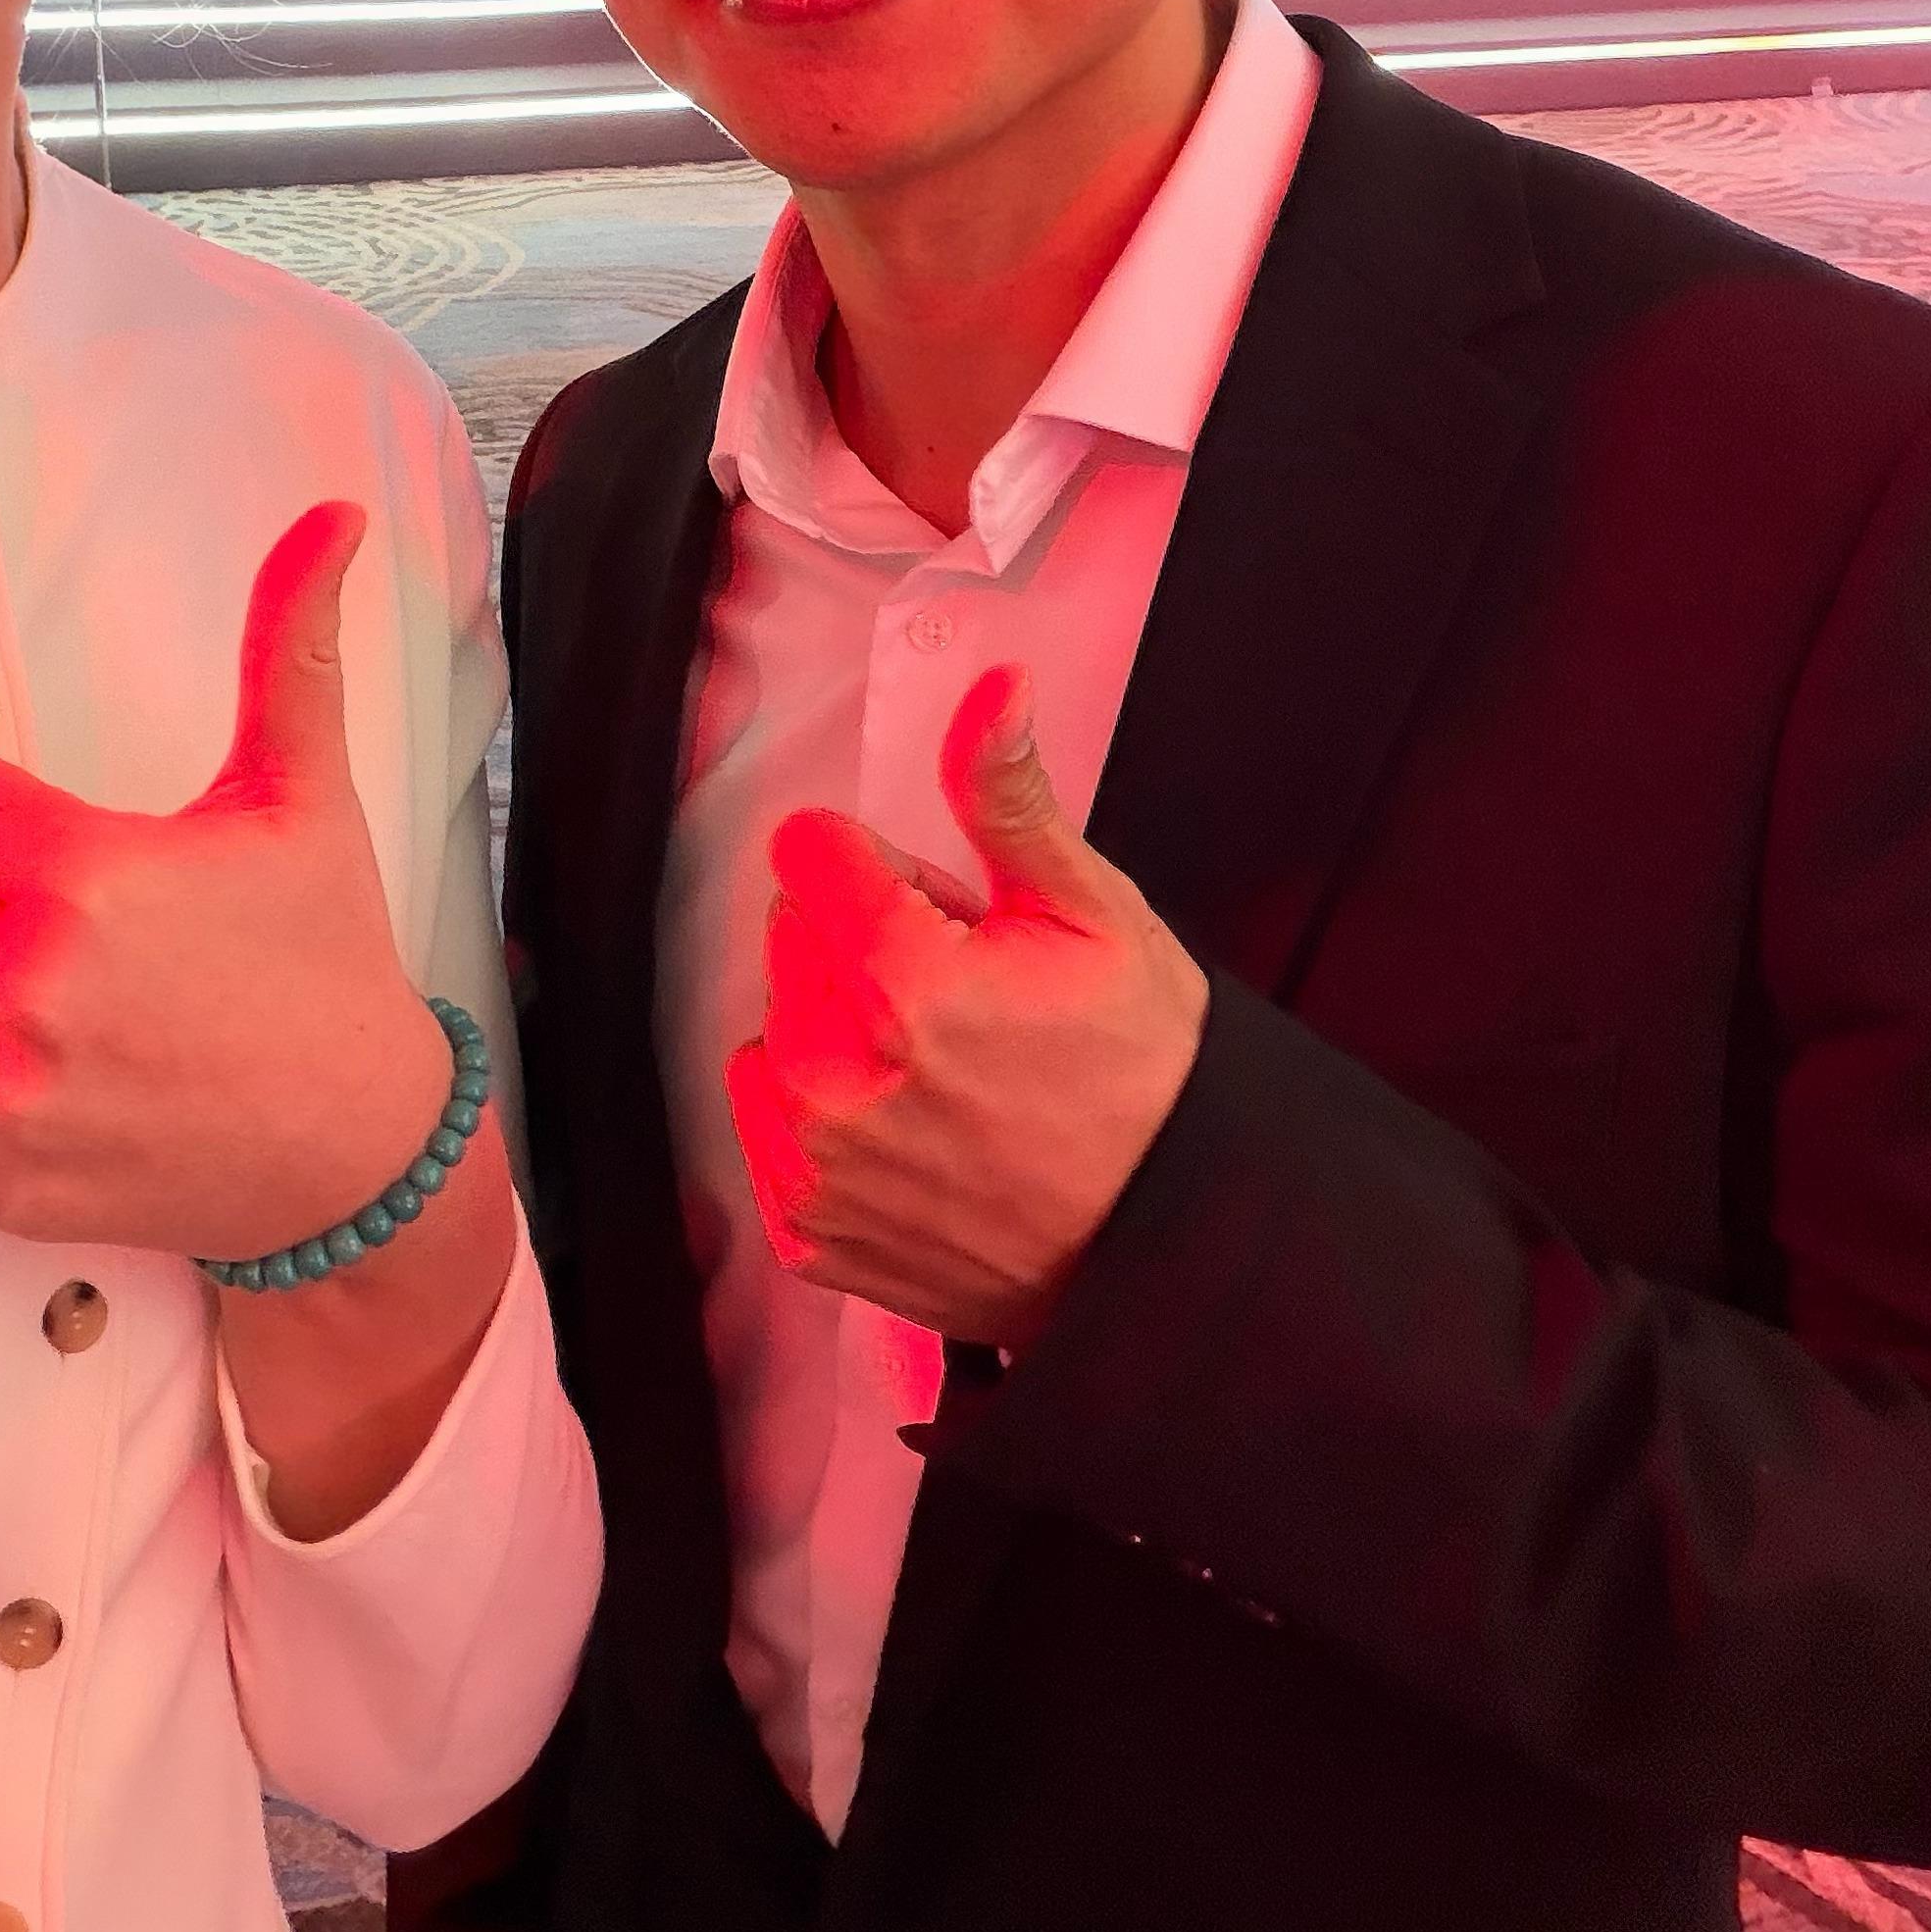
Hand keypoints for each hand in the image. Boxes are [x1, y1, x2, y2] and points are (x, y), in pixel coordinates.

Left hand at [0, 500, 454, 1264]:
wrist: (358, 1152)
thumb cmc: (324, 962)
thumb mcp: (302, 797)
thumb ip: (288, 650)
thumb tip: (329, 520)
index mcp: (85, 882)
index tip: (62, 837)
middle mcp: (29, 993)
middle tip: (73, 916)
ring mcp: (9, 1096)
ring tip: (93, 1001)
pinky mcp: (0, 1176)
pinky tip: (88, 1075)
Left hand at [725, 666, 1207, 1345]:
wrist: (1166, 1240)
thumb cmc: (1141, 1080)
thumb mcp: (1095, 914)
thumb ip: (1008, 798)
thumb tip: (991, 691)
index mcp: (908, 984)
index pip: (809, 851)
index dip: (882, 867)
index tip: (941, 911)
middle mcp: (843, 1080)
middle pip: (791, 936)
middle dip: (863, 943)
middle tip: (962, 996)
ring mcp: (819, 1165)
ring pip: (772, 1027)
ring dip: (835, 1030)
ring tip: (939, 1068)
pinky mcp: (809, 1230)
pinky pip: (764, 1125)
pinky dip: (819, 1119)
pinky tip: (908, 1129)